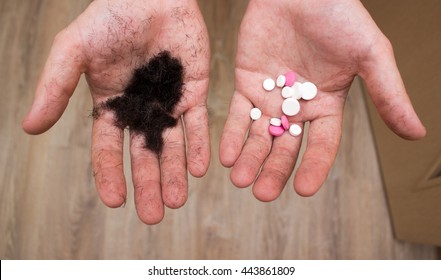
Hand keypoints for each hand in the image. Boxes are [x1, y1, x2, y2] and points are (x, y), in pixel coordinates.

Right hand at [22, 0, 209, 223]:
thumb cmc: (109, 18)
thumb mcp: (73, 51)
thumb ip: (55, 87)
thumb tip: (30, 128)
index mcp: (110, 106)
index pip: (108, 148)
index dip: (110, 175)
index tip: (114, 201)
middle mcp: (140, 111)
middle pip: (143, 155)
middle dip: (148, 184)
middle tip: (153, 215)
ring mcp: (168, 103)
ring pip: (172, 146)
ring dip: (175, 174)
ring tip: (176, 201)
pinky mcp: (194, 92)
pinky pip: (197, 125)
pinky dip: (199, 146)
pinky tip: (199, 169)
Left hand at [220, 0, 424, 200]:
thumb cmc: (339, 16)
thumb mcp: (371, 55)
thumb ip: (388, 94)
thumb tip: (416, 133)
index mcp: (327, 105)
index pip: (323, 145)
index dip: (315, 167)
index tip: (303, 190)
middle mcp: (298, 107)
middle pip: (285, 146)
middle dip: (274, 170)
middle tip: (262, 194)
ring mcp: (271, 96)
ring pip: (258, 134)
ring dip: (250, 158)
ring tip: (239, 180)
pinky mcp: (247, 82)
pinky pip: (237, 113)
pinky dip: (231, 134)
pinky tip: (226, 155)